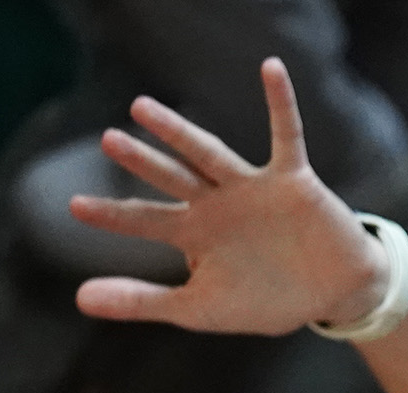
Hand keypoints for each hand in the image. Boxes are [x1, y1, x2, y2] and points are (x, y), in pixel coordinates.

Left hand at [69, 58, 390, 334]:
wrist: (333, 294)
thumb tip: (79, 299)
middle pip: (172, 177)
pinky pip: (287, 137)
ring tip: (143, 109)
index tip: (74, 207)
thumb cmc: (267, 300)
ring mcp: (253, 188)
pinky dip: (281, 104)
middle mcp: (218, 204)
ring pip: (210, 154)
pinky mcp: (292, 181)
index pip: (146, 218)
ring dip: (180, 133)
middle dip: (143, 162)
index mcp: (196, 233)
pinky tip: (270, 69)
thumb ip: (142, 301)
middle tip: (109, 140)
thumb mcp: (200, 308)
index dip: (113, 215)